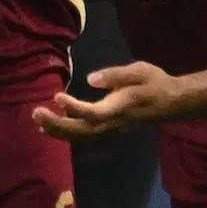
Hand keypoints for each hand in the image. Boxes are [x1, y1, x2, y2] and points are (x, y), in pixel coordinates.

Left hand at [33, 63, 187, 140]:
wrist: (171, 102)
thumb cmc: (155, 83)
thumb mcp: (139, 71)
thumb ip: (115, 75)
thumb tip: (90, 78)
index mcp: (120, 107)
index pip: (93, 113)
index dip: (73, 107)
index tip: (57, 96)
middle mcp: (113, 123)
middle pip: (82, 131)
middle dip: (57, 125)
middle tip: (35, 113)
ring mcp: (111, 129)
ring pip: (81, 136)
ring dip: (59, 130)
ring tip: (38, 120)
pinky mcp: (108, 129)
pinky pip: (85, 135)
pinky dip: (67, 132)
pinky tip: (51, 127)